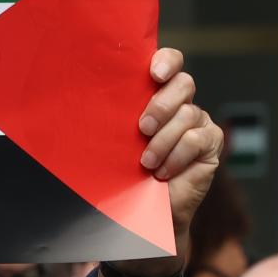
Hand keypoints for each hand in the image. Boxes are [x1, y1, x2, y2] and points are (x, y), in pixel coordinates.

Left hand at [101, 49, 222, 276]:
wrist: (143, 216)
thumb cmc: (121, 176)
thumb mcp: (111, 145)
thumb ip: (109, 121)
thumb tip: (66, 105)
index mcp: (155, 95)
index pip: (169, 62)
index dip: (165, 60)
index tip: (151, 73)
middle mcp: (180, 104)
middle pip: (183, 83)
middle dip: (161, 104)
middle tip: (140, 128)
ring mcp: (198, 122)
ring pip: (189, 114)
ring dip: (164, 140)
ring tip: (146, 163)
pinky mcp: (211, 144)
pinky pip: (198, 139)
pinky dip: (178, 156)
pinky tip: (163, 174)